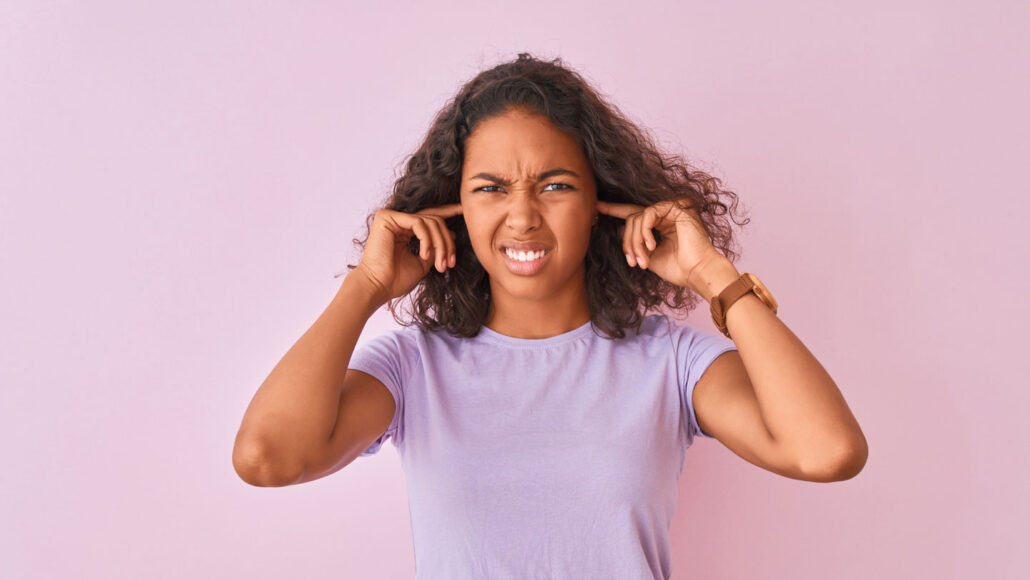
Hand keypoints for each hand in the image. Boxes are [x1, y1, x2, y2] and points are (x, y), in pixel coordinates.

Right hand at [352, 204, 463, 302]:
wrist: (378, 286)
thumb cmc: (396, 279)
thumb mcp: (423, 263)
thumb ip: (434, 247)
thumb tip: (451, 234)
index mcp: (405, 230)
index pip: (429, 217)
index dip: (448, 212)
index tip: (463, 211)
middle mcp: (398, 221)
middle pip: (434, 220)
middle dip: (447, 242)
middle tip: (450, 262)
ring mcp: (392, 218)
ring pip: (429, 221)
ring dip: (440, 244)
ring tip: (440, 264)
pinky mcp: (387, 217)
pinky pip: (418, 222)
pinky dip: (427, 239)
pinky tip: (425, 255)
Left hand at [596, 198, 728, 292]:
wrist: (697, 273)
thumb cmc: (678, 269)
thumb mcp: (648, 256)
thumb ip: (636, 242)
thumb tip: (620, 230)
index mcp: (662, 224)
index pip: (635, 213)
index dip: (614, 210)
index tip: (597, 207)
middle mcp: (667, 214)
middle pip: (632, 217)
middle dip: (628, 241)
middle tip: (632, 262)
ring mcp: (672, 208)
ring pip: (637, 216)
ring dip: (635, 241)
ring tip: (642, 259)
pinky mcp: (676, 207)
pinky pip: (648, 213)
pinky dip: (644, 232)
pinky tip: (652, 246)